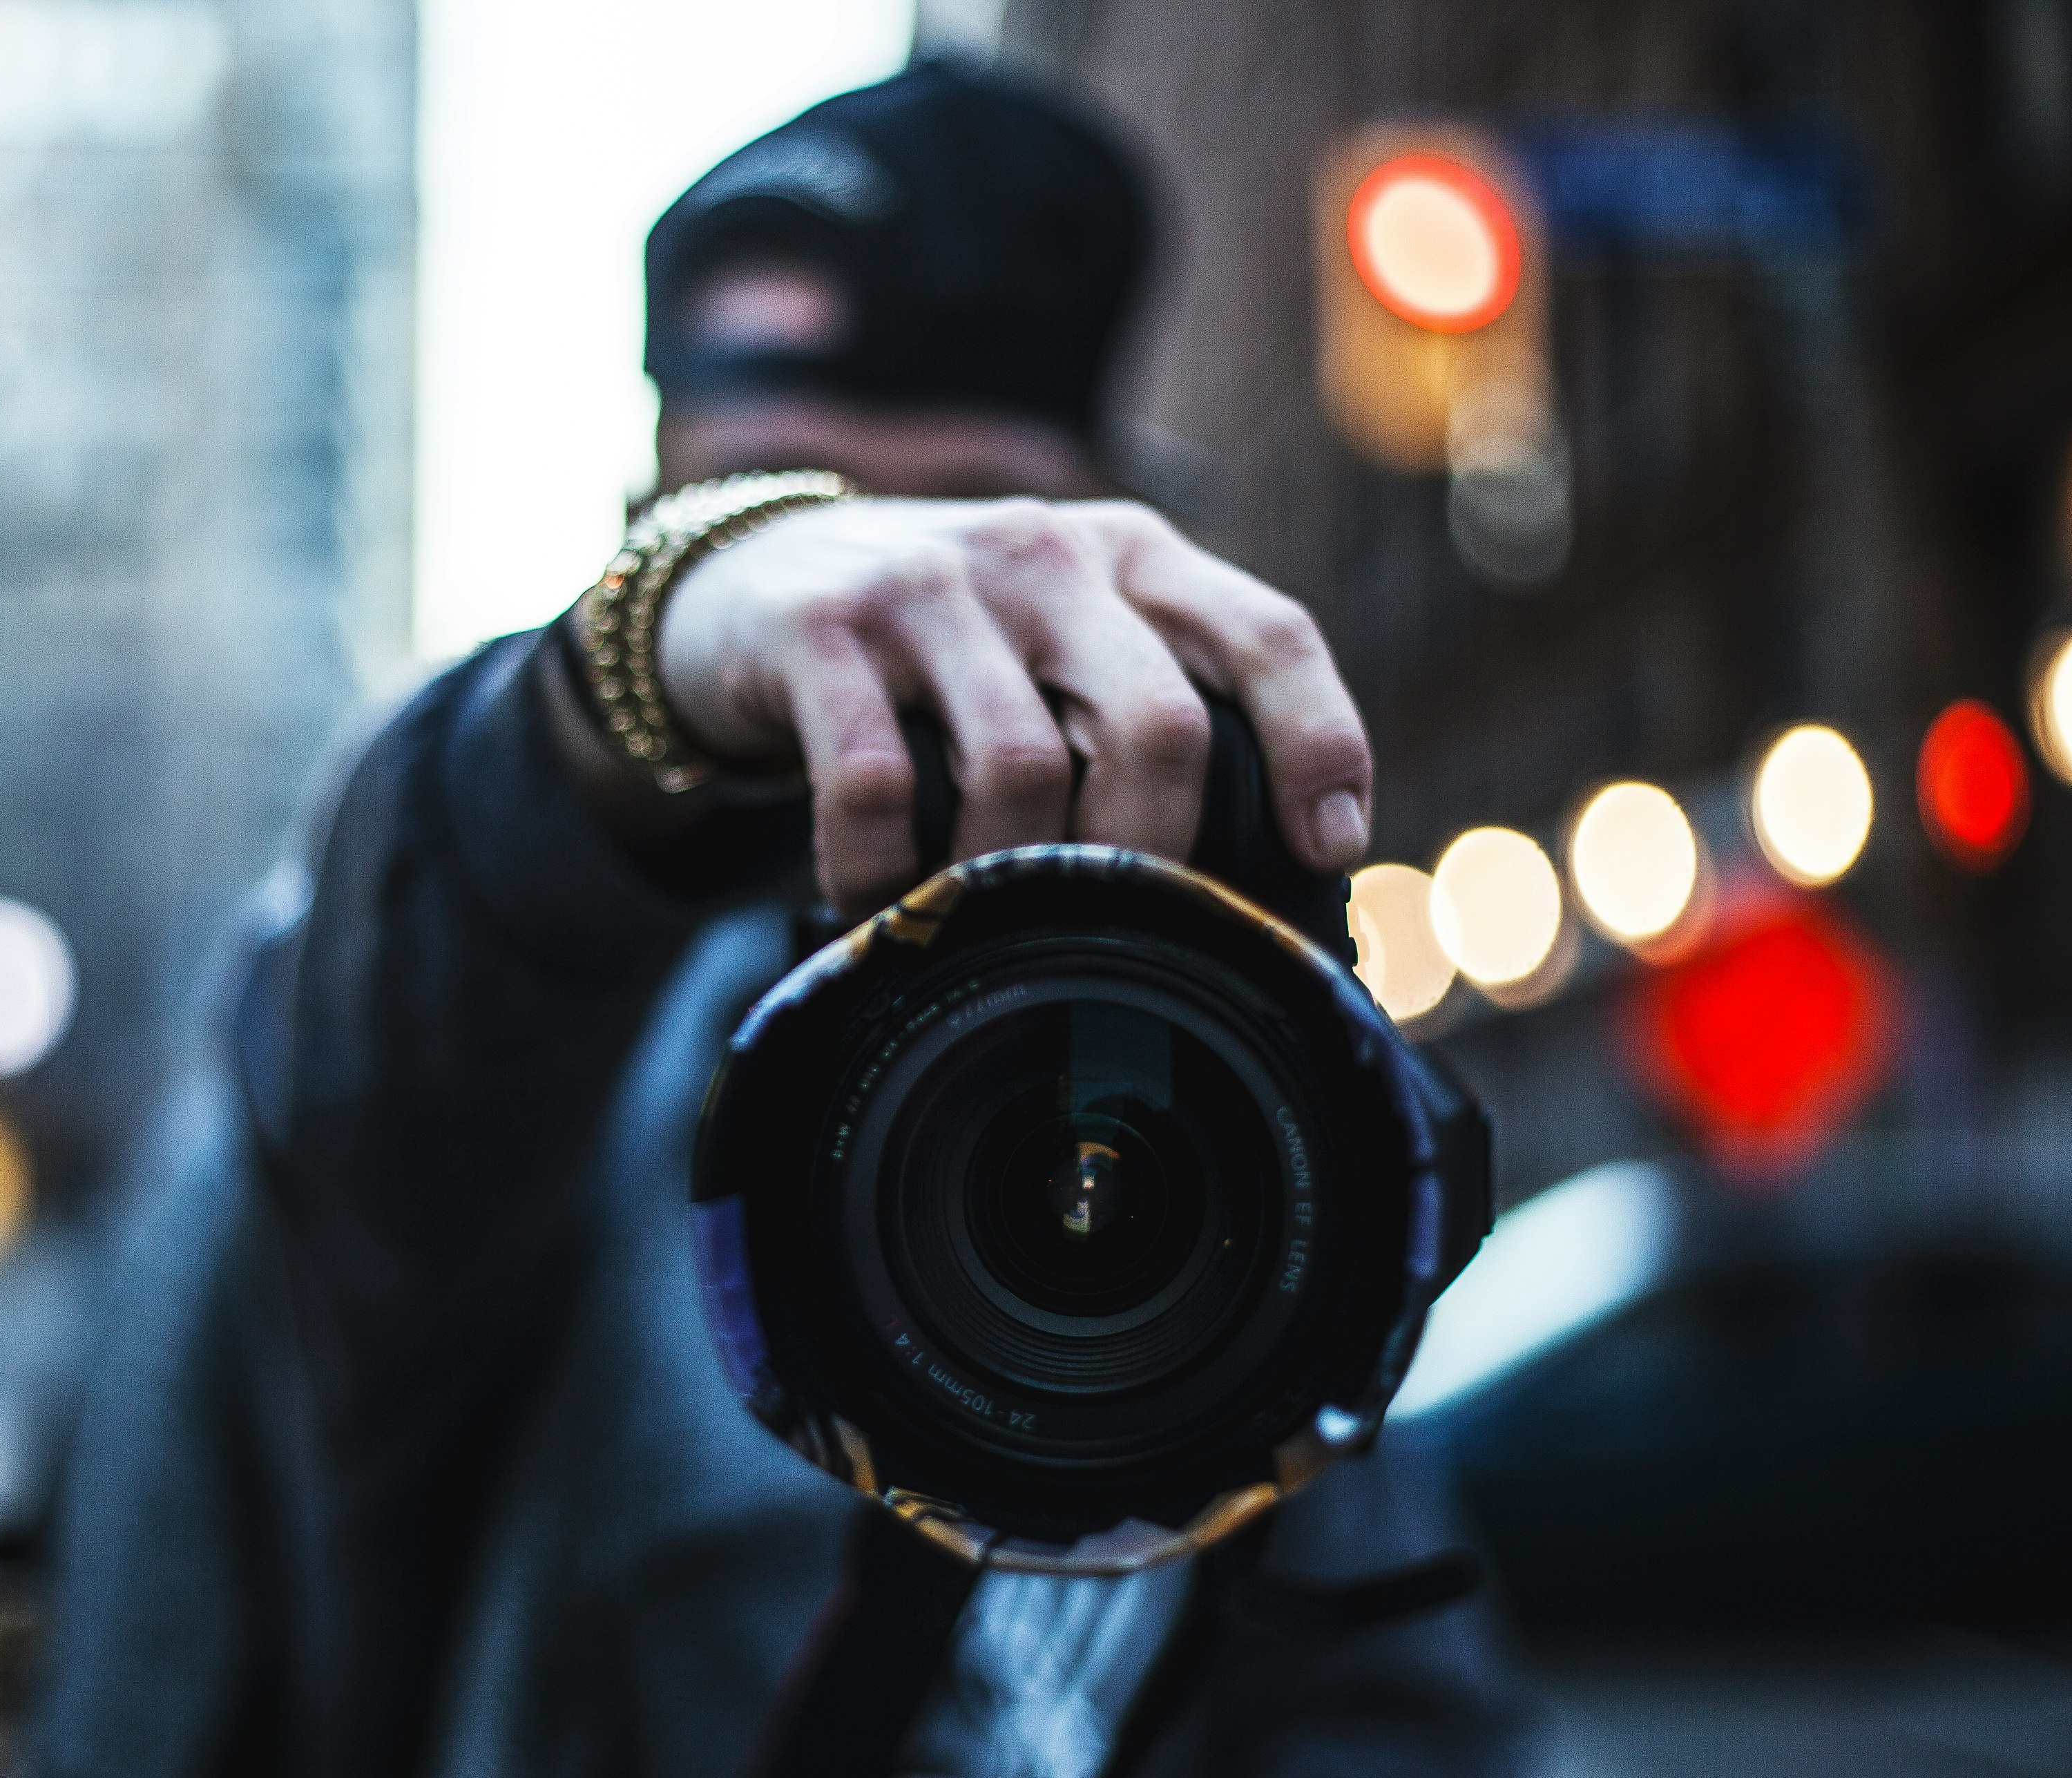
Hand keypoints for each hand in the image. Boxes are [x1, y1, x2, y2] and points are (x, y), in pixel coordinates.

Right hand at [656, 497, 1372, 913]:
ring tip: (983, 926)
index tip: (1327, 846)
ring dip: (1008, 878)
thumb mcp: (1056, 636)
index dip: (1319, 742)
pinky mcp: (822, 629)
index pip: (1265, 633)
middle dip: (1153, 851)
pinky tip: (876, 900)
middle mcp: (1041, 553)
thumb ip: (1143, 703)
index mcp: (1126, 554)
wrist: (744, 580)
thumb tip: (1263, 868)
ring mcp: (928, 584)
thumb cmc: (938, 645)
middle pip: (1156, 719)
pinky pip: (874, 782)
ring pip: (1019, 766)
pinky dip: (883, 869)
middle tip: (1124, 929)